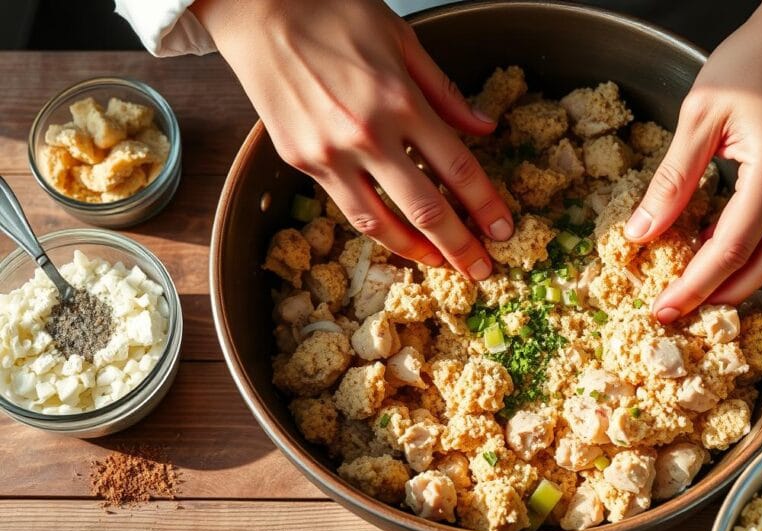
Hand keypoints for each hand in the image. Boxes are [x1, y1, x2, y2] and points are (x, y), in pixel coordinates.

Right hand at [193, 0, 512, 279]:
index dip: (486, 206)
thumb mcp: (401, 38)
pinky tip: (397, 236)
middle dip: (460, 246)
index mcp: (400, 100)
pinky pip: (347, 206)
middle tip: (482, 270)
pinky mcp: (300, 161)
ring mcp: (329, 154)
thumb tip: (484, 127)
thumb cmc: (331, 11)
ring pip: (381, 223)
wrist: (257, 9)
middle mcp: (367, 135)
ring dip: (416, 250)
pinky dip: (377, 228)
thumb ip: (445, 90)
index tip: (503, 230)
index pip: (458, 168)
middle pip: (426, 208)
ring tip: (441, 264)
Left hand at [624, 0, 761, 321]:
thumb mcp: (699, 113)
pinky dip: (758, 246)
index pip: (730, 247)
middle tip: (678, 311)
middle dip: (718, 296)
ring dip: (740, 278)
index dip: (694, 285)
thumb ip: (672, 178)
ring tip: (698, 289)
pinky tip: (726, 247)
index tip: (663, 308)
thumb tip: (642, 231)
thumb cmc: (753, 58)